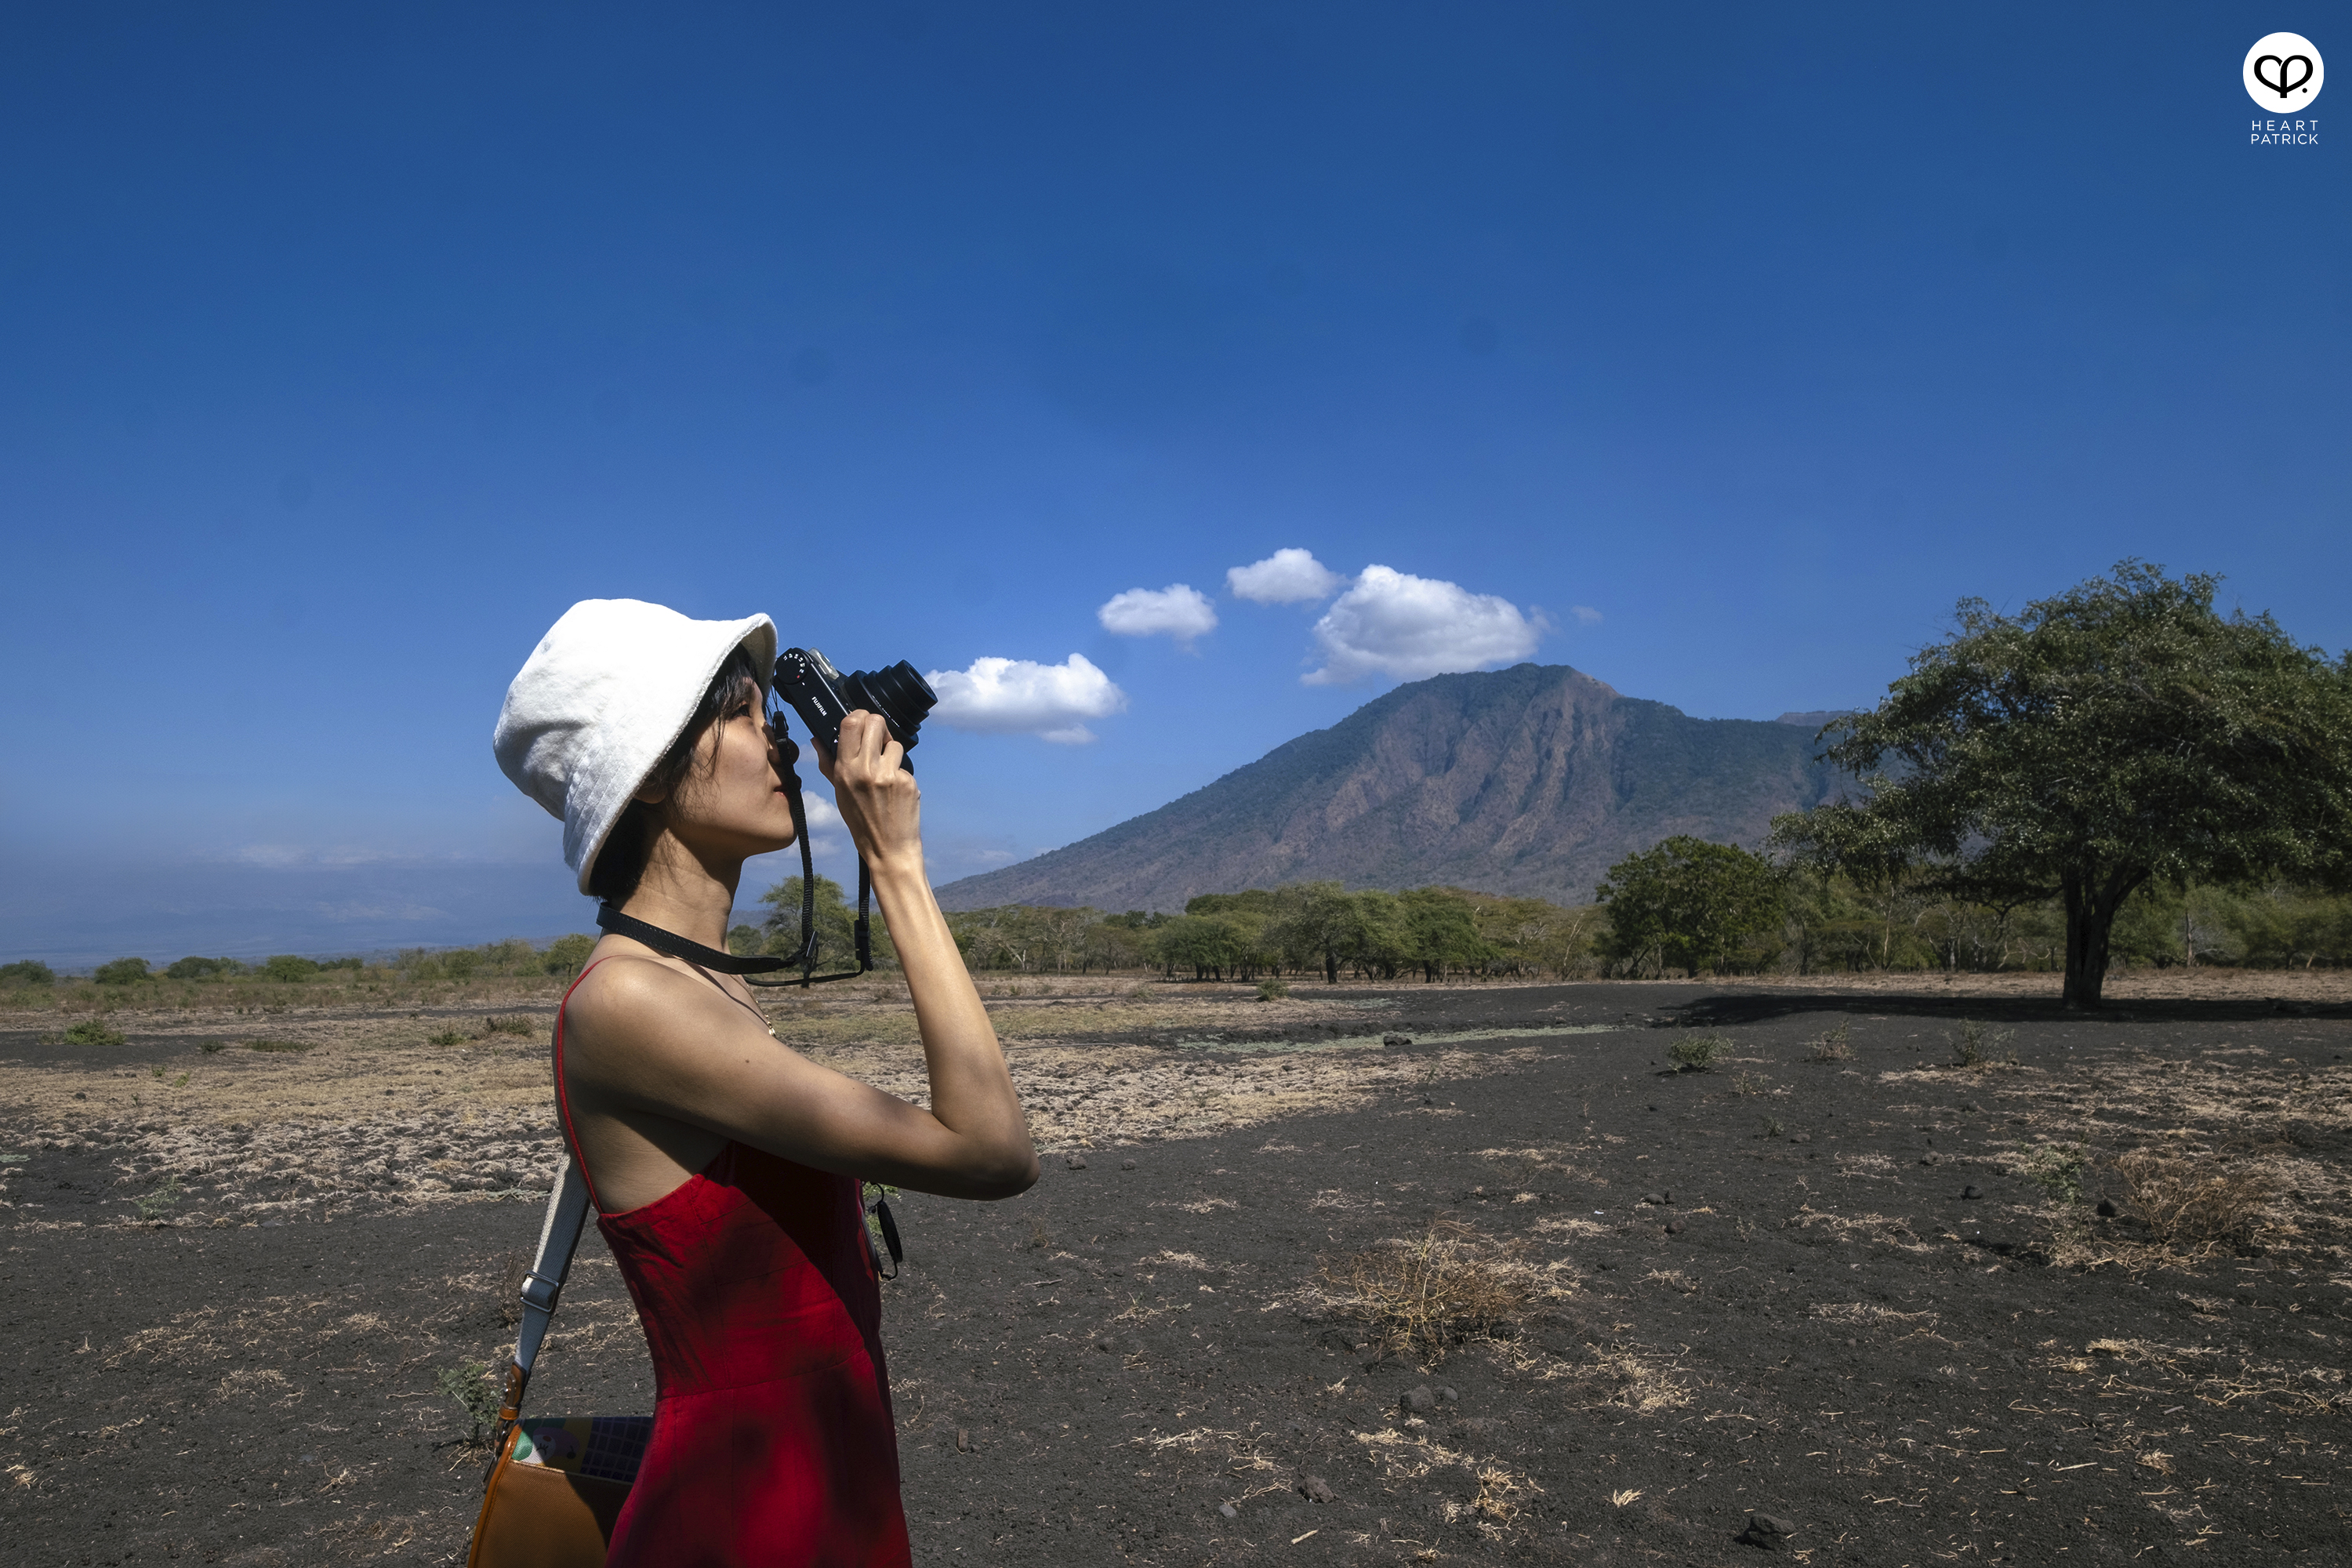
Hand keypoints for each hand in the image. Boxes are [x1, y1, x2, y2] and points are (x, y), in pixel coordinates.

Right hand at [816, 710, 920, 871]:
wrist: (888, 849)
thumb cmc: (861, 822)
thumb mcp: (839, 793)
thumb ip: (829, 764)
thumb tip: (818, 739)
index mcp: (845, 771)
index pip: (851, 723)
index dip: (859, 715)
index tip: (862, 721)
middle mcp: (866, 770)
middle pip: (876, 722)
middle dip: (878, 726)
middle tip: (878, 739)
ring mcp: (889, 775)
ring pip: (894, 742)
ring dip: (891, 751)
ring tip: (886, 771)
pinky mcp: (908, 782)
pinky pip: (904, 765)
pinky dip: (901, 773)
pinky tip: (895, 790)